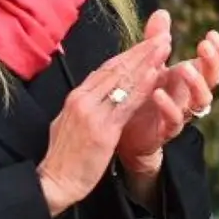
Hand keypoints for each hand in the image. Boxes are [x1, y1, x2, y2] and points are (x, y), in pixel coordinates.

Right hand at [37, 21, 175, 213]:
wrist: (53, 182)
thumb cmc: (64, 157)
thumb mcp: (68, 124)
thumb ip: (83, 107)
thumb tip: (93, 93)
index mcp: (75, 98)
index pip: (105, 70)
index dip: (128, 55)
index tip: (146, 44)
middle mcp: (81, 100)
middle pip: (115, 69)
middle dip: (141, 51)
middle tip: (163, 36)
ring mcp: (92, 113)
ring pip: (122, 81)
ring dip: (146, 62)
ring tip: (165, 47)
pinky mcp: (102, 130)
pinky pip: (126, 104)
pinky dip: (141, 88)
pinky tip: (156, 75)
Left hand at [116, 16, 218, 183]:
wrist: (125, 132)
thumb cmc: (142, 94)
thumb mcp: (149, 63)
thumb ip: (156, 40)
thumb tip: (162, 12)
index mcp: (191, 78)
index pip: (215, 64)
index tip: (212, 34)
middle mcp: (191, 95)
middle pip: (214, 80)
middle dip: (212, 62)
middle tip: (203, 46)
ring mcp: (182, 113)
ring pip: (201, 101)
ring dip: (196, 83)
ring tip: (185, 68)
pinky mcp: (167, 130)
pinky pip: (174, 120)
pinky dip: (169, 106)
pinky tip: (158, 93)